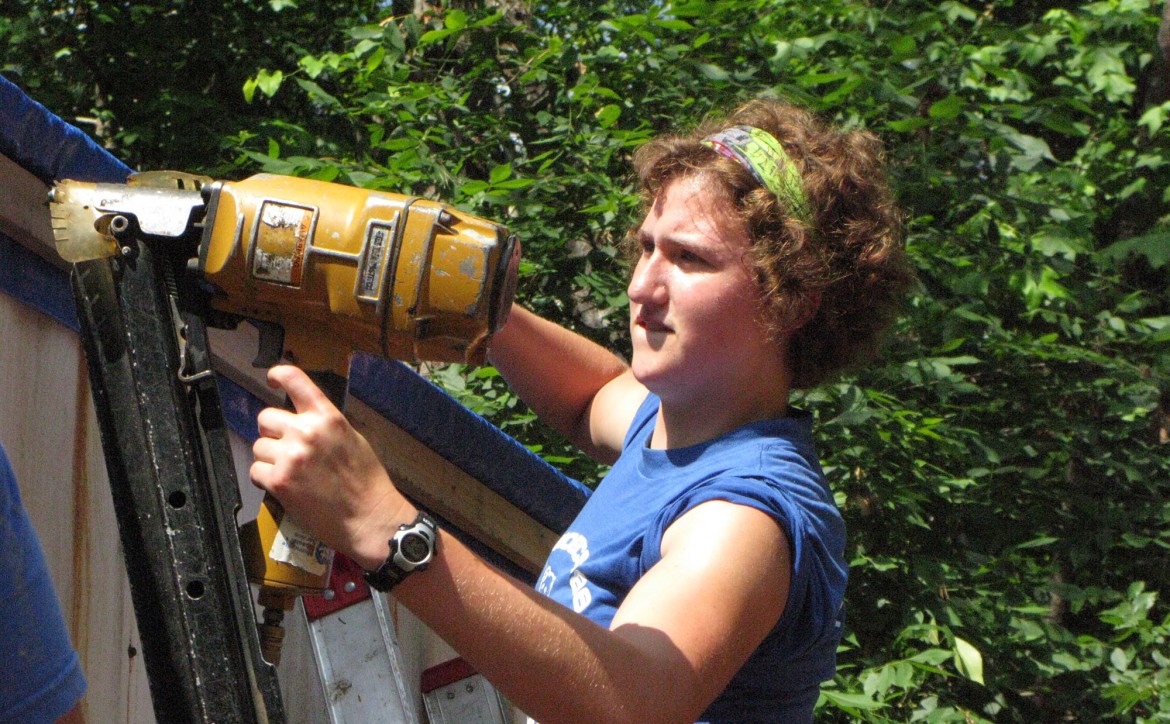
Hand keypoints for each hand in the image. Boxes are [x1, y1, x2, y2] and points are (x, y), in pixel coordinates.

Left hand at [250, 365, 411, 567]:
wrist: (369, 517)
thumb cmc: (367, 482)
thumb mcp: (353, 440)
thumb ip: (325, 425)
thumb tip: (303, 420)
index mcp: (328, 417)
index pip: (295, 380)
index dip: (278, 375)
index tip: (271, 378)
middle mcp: (306, 432)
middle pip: (266, 418)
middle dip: (273, 433)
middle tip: (287, 449)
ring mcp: (290, 456)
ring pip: (259, 446)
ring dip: (269, 458)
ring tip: (291, 473)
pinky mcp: (279, 481)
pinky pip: (256, 471)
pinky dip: (266, 479)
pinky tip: (285, 486)